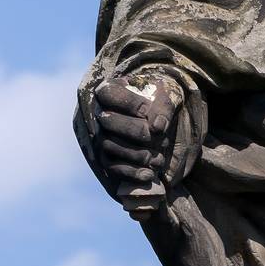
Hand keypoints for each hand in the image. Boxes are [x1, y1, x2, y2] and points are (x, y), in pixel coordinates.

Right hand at [90, 72, 182, 219]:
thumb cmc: (159, 99)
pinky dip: (130, 172)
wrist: (156, 113)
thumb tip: (157, 127)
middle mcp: (97, 111)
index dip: (130, 103)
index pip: (109, 93)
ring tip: (158, 159)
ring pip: (109, 146)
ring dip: (136, 155)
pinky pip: (110, 166)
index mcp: (109, 90)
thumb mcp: (167, 95)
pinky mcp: (102, 155)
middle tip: (157, 138)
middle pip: (109, 122)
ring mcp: (97, 135)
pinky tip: (149, 175)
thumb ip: (164, 106)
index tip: (149, 110)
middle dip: (136, 132)